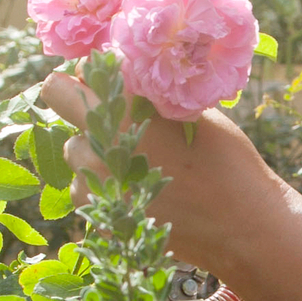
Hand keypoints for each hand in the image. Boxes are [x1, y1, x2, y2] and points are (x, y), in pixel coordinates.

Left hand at [41, 74, 283, 280]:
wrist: (242, 229)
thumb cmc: (228, 163)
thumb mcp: (195, 113)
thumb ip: (151, 93)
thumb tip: (124, 75)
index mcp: (126, 109)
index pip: (75, 71)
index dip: (89, 74)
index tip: (108, 81)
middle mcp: (101, 142)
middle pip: (58, 100)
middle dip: (80, 100)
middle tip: (112, 113)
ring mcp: (97, 182)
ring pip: (73, 147)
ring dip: (94, 147)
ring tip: (134, 159)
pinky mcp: (100, 216)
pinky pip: (84, 187)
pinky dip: (103, 184)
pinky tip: (138, 189)